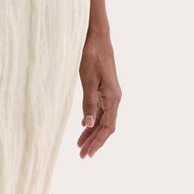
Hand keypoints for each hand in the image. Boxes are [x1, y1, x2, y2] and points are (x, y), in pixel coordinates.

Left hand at [77, 28, 120, 158]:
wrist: (98, 37)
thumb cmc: (92, 55)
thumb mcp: (88, 79)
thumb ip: (88, 102)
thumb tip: (88, 124)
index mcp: (113, 97)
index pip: (108, 127)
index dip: (98, 142)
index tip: (88, 154)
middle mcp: (114, 98)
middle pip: (106, 126)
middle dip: (94, 141)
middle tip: (82, 155)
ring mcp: (109, 93)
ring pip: (102, 119)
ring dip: (92, 132)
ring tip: (80, 145)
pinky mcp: (104, 88)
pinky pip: (99, 109)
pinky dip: (92, 119)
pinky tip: (84, 126)